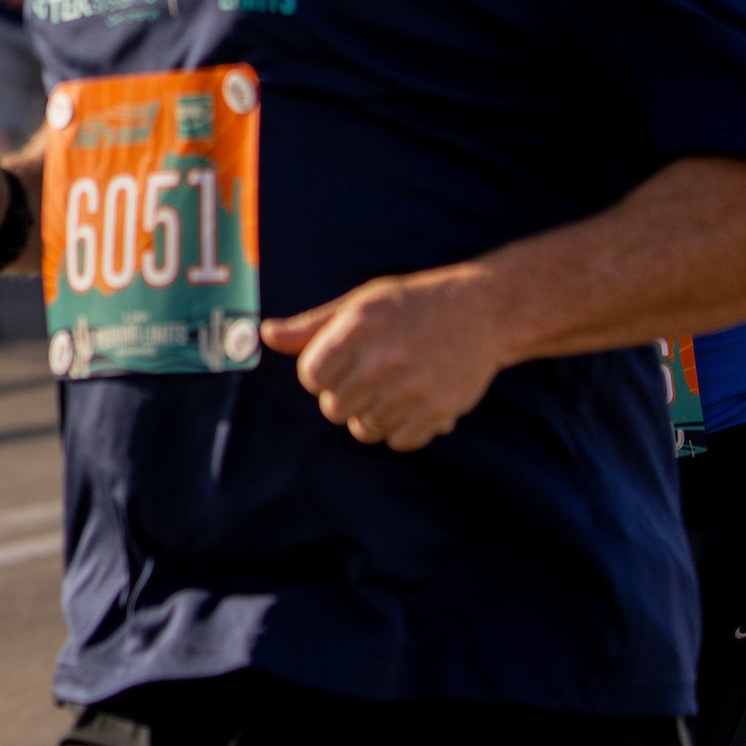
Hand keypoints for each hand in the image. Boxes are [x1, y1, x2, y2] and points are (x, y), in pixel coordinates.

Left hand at [260, 266, 509, 450]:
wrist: (481, 311)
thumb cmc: (410, 305)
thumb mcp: (360, 303)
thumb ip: (312, 327)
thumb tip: (265, 334)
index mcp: (359, 327)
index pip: (311, 376)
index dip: (320, 373)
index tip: (339, 363)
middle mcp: (384, 359)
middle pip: (333, 408)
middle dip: (343, 396)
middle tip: (368, 376)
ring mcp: (413, 389)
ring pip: (364, 429)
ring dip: (372, 414)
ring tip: (392, 387)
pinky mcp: (438, 412)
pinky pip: (397, 441)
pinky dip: (401, 428)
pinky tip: (413, 401)